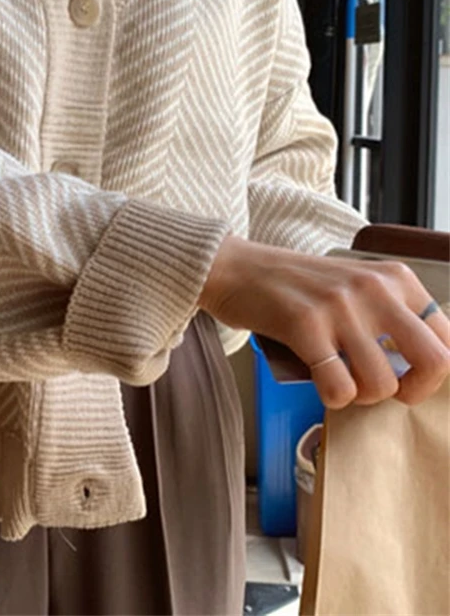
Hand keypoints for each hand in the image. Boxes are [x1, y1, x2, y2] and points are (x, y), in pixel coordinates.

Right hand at [199, 236, 449, 408]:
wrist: (236, 268)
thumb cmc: (292, 284)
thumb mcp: (353, 284)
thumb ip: (388, 313)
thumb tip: (418, 366)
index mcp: (394, 278)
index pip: (447, 338)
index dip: (431, 371)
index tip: (408, 377)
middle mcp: (373, 288)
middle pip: (435, 362)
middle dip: (414, 391)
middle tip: (388, 392)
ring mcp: (339, 306)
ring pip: (383, 383)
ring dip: (362, 396)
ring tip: (342, 382)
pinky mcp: (305, 325)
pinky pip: (339, 387)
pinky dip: (333, 397)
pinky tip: (320, 383)